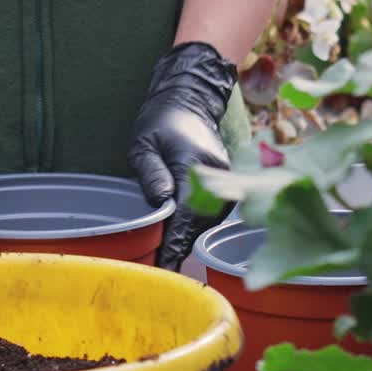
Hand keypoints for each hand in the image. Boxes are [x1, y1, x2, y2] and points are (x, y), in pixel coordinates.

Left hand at [128, 42, 237, 270]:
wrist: (189, 101)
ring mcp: (227, 180)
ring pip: (208, 221)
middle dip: (181, 246)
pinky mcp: (227, 184)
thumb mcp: (143, 144)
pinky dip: (196, 225)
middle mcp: (218, 176)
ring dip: (188, 237)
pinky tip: (179, 236)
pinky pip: (211, 212)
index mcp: (195, 166)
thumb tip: (161, 201)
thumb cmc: (160, 122)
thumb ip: (151, 172)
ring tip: (167, 256)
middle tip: (160, 269)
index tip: (164, 265)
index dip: (174, 242)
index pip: (186, 213)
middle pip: (200, 222)